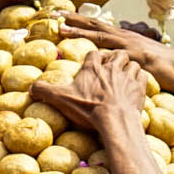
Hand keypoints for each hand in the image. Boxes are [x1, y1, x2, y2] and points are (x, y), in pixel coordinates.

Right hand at [31, 46, 147, 127]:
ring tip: (124, 76)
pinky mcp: (140, 86)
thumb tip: (31, 88)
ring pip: (131, 62)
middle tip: (110, 68)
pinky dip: (140, 78)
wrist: (115, 120)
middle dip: (114, 59)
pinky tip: (136, 85)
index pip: (94, 54)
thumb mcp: (61, 99)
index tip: (92, 64)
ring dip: (128, 67)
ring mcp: (127, 75)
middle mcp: (111, 67)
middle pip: (115, 54)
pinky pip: (142, 74)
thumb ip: (44, 91)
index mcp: (93, 67)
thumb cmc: (89, 108)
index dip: (94, 58)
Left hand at [60, 14, 173, 92]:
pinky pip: (116, 54)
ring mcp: (130, 45)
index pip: (97, 24)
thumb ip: (127, 44)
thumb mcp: (140, 52)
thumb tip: (119, 31)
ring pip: (100, 35)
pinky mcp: (137, 56)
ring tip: (62, 27)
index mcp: (123, 36)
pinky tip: (88, 52)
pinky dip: (102, 52)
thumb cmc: (161, 64)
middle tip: (54, 12)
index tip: (62, 15)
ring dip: (80, 30)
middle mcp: (124, 36)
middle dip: (73, 18)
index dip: (79, 19)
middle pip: (95, 23)